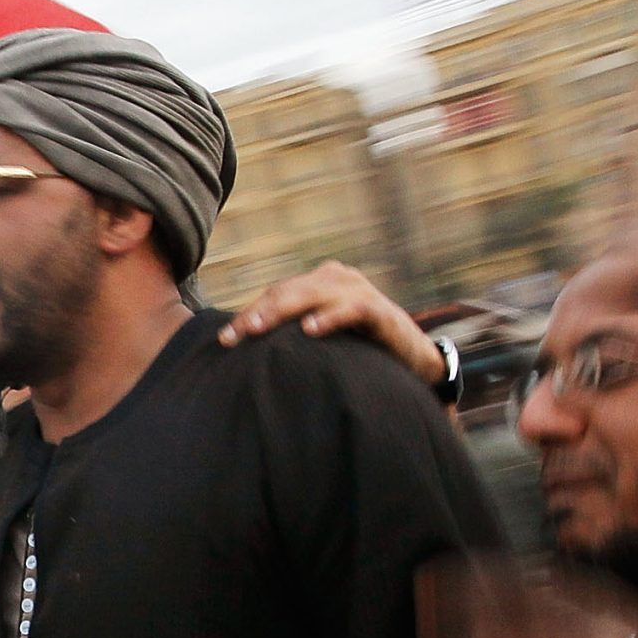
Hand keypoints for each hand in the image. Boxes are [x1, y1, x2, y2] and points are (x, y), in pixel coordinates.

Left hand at [218, 261, 443, 384]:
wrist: (413, 358)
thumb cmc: (361, 348)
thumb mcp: (322, 337)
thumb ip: (293, 335)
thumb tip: (250, 351)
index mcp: (318, 282)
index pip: (275, 294)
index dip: (249, 314)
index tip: (224, 340)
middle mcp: (336, 279)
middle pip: (288, 292)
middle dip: (257, 313)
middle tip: (233, 335)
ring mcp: (358, 291)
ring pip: (312, 295)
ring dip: (282, 311)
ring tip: (257, 328)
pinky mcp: (379, 310)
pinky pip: (351, 309)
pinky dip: (330, 317)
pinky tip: (310, 330)